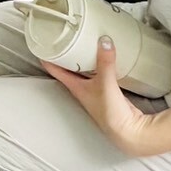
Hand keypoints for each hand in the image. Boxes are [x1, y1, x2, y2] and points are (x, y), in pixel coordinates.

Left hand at [42, 37, 163, 156]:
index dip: (47, 57)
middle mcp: (82, 90)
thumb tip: (104, 41)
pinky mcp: (107, 93)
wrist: (129, 131)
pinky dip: (98, 66)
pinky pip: (98, 75)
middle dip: (65, 55)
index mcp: (75, 87)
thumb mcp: (106, 83)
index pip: (55, 70)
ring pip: (83, 72)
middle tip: (62, 38)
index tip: (41, 43)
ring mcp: (94, 92)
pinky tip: (103, 60)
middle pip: (68, 69)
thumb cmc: (111, 113)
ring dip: (81, 60)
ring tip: (82, 44)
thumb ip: (105, 62)